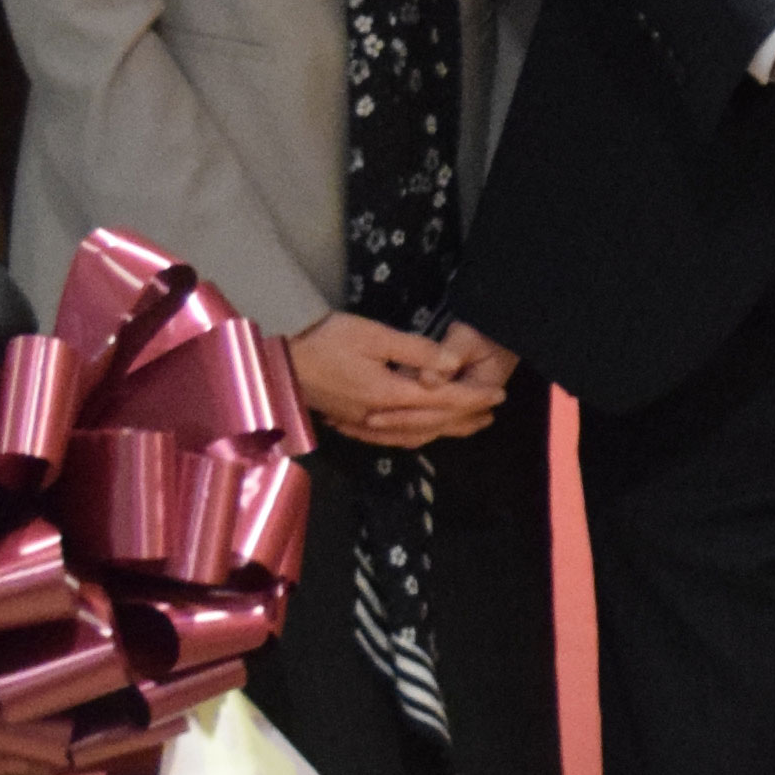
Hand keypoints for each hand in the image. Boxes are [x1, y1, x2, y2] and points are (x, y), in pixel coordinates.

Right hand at [295, 313, 519, 448]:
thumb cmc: (324, 339)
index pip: (443, 400)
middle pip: (431, 424)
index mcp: (390, 394)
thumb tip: (453, 365)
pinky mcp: (347, 422)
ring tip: (465, 424)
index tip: (500, 395)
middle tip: (492, 413)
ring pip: (411, 435)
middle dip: (464, 418)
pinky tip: (416, 432)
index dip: (474, 398)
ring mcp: (361, 423)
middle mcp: (379, 417)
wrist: (274, 359)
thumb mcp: (373, 335)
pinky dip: (410, 437)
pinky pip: (388, 438)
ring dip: (441, 431)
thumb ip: (415, 351)